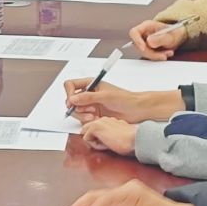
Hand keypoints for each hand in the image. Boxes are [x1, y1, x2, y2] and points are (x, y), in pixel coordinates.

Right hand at [64, 81, 183, 124]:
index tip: (73, 101)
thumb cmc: (125, 99)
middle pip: (71, 100)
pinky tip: (96, 120)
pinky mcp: (94, 115)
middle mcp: (89, 94)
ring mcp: (91, 105)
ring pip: (76, 111)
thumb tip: (73, 99)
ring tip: (93, 116)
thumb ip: (88, 97)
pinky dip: (87, 121)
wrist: (137, 110)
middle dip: (77, 107)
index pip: (71, 85)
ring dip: (82, 115)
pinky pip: (83, 119)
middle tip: (89, 110)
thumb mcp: (105, 96)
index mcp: (91, 84)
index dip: (69, 93)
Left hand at [77, 116, 138, 154]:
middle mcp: (103, 118)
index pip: (96, 130)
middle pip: (88, 131)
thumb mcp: (119, 137)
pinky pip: (86, 139)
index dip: (99, 139)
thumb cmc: (132, 140)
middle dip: (95, 139)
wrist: (136, 139)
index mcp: (110, 120)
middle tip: (110, 144)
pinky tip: (107, 144)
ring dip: (96, 142)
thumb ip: (110, 136)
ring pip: (87, 135)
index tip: (111, 143)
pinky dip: (95, 145)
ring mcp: (98, 122)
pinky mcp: (95, 127)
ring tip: (110, 144)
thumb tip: (104, 142)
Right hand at [129, 19, 186, 59]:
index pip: (134, 32)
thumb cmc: (174, 32)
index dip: (137, 40)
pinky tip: (166, 54)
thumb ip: (160, 38)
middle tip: (163, 55)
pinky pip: (148, 55)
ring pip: (143, 52)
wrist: (178, 36)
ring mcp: (145, 41)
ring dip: (155, 56)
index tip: (144, 48)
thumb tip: (149, 42)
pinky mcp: (148, 48)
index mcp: (147, 25)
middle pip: (138, 45)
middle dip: (151, 53)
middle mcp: (144, 33)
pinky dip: (157, 57)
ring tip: (168, 53)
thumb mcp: (170, 35)